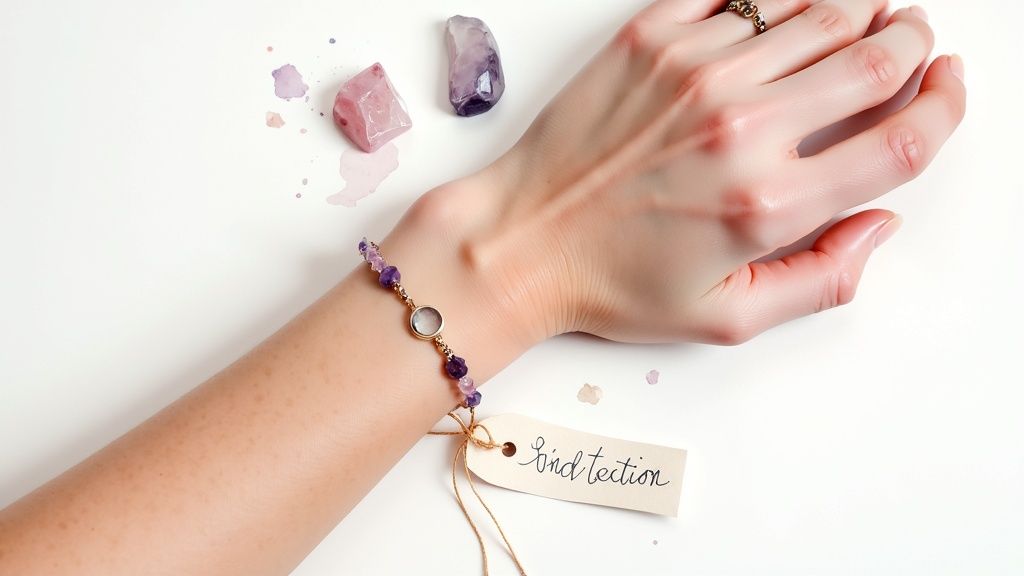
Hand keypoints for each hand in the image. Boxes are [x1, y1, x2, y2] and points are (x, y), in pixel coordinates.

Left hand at [426, 0, 964, 345]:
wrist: (520, 239)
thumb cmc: (612, 283)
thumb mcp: (725, 318)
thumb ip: (821, 279)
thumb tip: (881, 224)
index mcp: (769, 205)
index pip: (903, 139)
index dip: (947, 105)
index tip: (947, 86)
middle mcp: (741, 129)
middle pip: (873, 58)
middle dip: (911, 43)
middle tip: (908, 43)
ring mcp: (695, 73)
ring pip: (817, 12)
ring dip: (856, 10)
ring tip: (860, 20)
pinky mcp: (650, 38)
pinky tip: (781, 15)